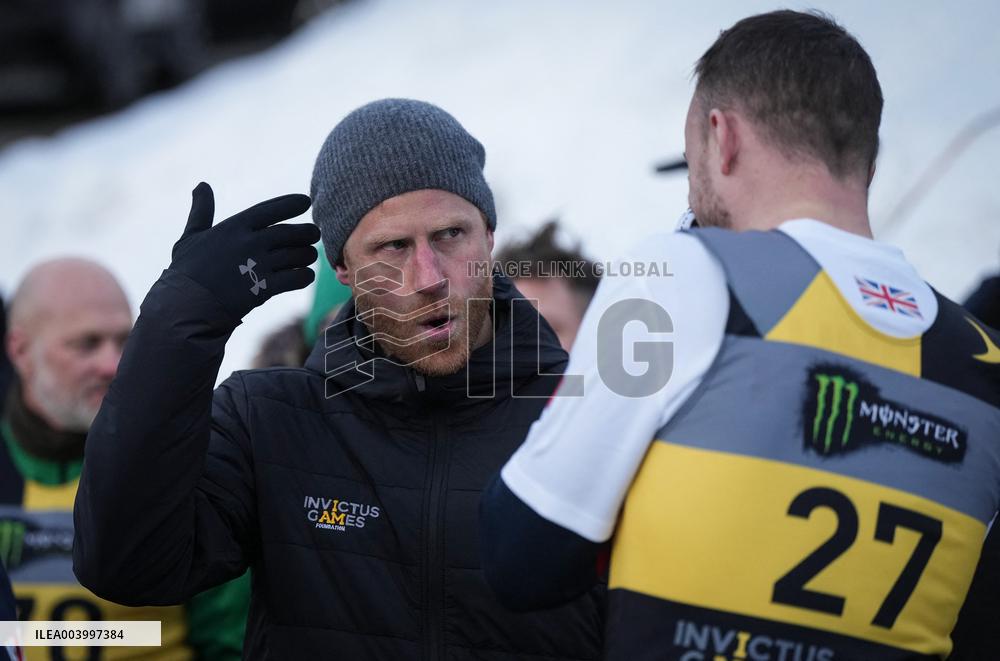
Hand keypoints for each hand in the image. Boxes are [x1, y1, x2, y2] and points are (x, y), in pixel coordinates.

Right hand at [170, 182, 321, 320]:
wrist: (185, 307)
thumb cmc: (187, 272)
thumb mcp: (192, 236)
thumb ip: (202, 211)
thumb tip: (201, 185)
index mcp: (234, 227)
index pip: (271, 209)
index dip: (291, 203)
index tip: (305, 201)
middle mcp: (249, 243)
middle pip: (290, 233)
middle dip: (307, 233)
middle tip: (314, 233)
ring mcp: (258, 266)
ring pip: (297, 255)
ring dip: (307, 255)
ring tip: (309, 255)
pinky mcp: (264, 288)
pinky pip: (296, 278)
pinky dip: (305, 275)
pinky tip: (304, 275)